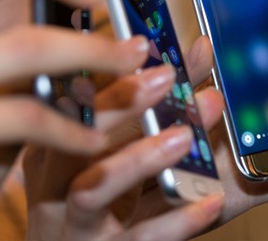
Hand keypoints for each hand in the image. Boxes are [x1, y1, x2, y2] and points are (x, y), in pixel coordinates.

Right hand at [24, 58, 225, 240]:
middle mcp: (57, 181)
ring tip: (184, 137)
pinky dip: (177, 219)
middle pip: (72, 137)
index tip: (135, 46)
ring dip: (139, 158)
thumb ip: (167, 98)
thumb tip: (201, 48)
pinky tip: (210, 199)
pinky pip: (140, 238)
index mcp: (58, 145)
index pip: (69, 101)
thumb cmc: (105, 199)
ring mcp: (75, 222)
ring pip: (94, 188)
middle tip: (165, 78)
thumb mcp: (129, 145)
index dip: (98, 71)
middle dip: (118, 103)